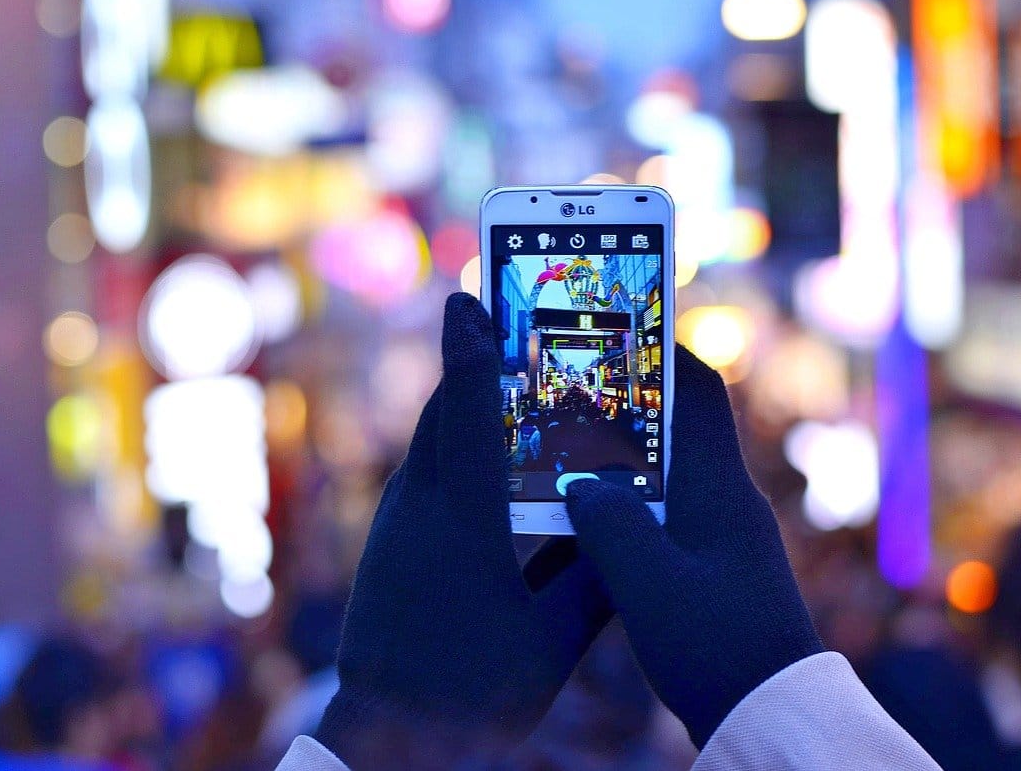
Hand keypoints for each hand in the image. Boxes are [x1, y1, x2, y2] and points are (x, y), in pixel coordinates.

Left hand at [315, 294, 611, 766]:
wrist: (386, 736)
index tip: (470, 295)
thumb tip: (634, 534)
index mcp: (464, 524)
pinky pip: (427, 471)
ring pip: (433, 440)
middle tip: (515, 321)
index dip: (474, 349)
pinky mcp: (391, 537)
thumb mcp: (551, 644)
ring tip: (513, 381)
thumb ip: (596, 583)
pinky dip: (458, 447)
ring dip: (469, 405)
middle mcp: (421, 508)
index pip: (470, 416)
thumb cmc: (473, 693)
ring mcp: (399, 520)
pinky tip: (493, 464)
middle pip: (448, 412)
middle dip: (479, 362)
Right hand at [564, 344, 823, 748]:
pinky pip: (662, 515)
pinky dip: (623, 506)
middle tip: (567, 390)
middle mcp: (725, 499)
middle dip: (622, 405)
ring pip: (662, 474)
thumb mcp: (648, 581)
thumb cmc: (717, 645)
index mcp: (719, 487)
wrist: (768, 711)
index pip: (697, 391)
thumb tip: (580, 484)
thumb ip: (608, 522)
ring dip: (616, 460)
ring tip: (559, 452)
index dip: (660, 351)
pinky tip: (583, 522)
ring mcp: (721, 534)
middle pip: (673, 427)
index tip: (616, 327)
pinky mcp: (711, 567)